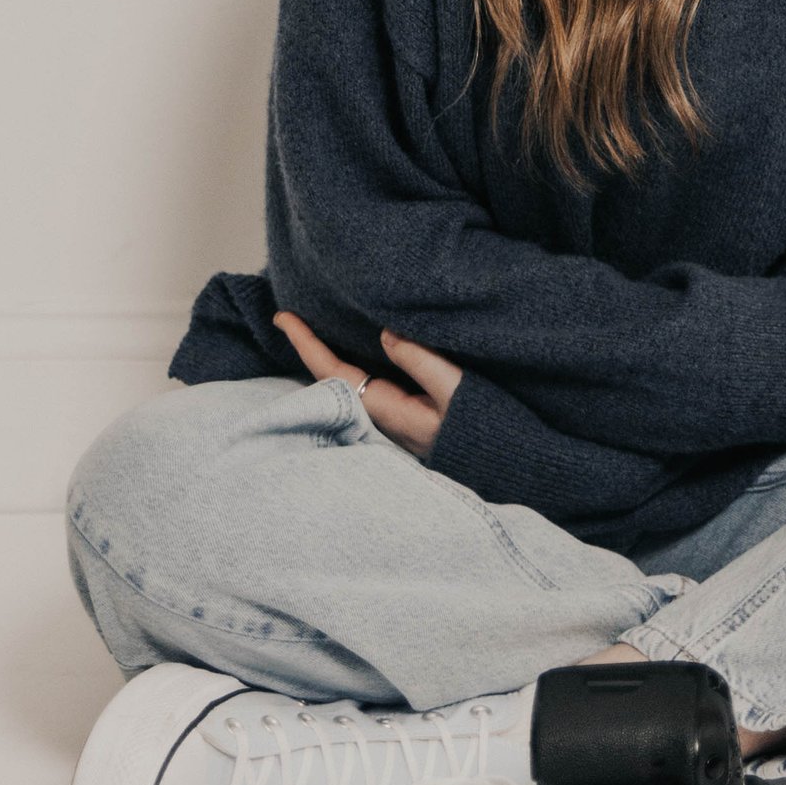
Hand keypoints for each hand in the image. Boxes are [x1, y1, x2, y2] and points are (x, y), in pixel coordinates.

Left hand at [274, 309, 464, 461]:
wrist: (502, 467)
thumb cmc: (481, 428)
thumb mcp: (455, 389)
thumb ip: (420, 360)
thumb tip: (384, 332)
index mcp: (385, 410)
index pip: (333, 372)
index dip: (305, 343)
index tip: (283, 317)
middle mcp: (378, 421)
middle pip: (331, 380)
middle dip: (308, 348)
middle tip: (289, 317)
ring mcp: (388, 424)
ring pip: (345, 387)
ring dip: (326, 358)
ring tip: (310, 330)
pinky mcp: (400, 423)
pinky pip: (362, 391)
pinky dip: (346, 368)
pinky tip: (347, 356)